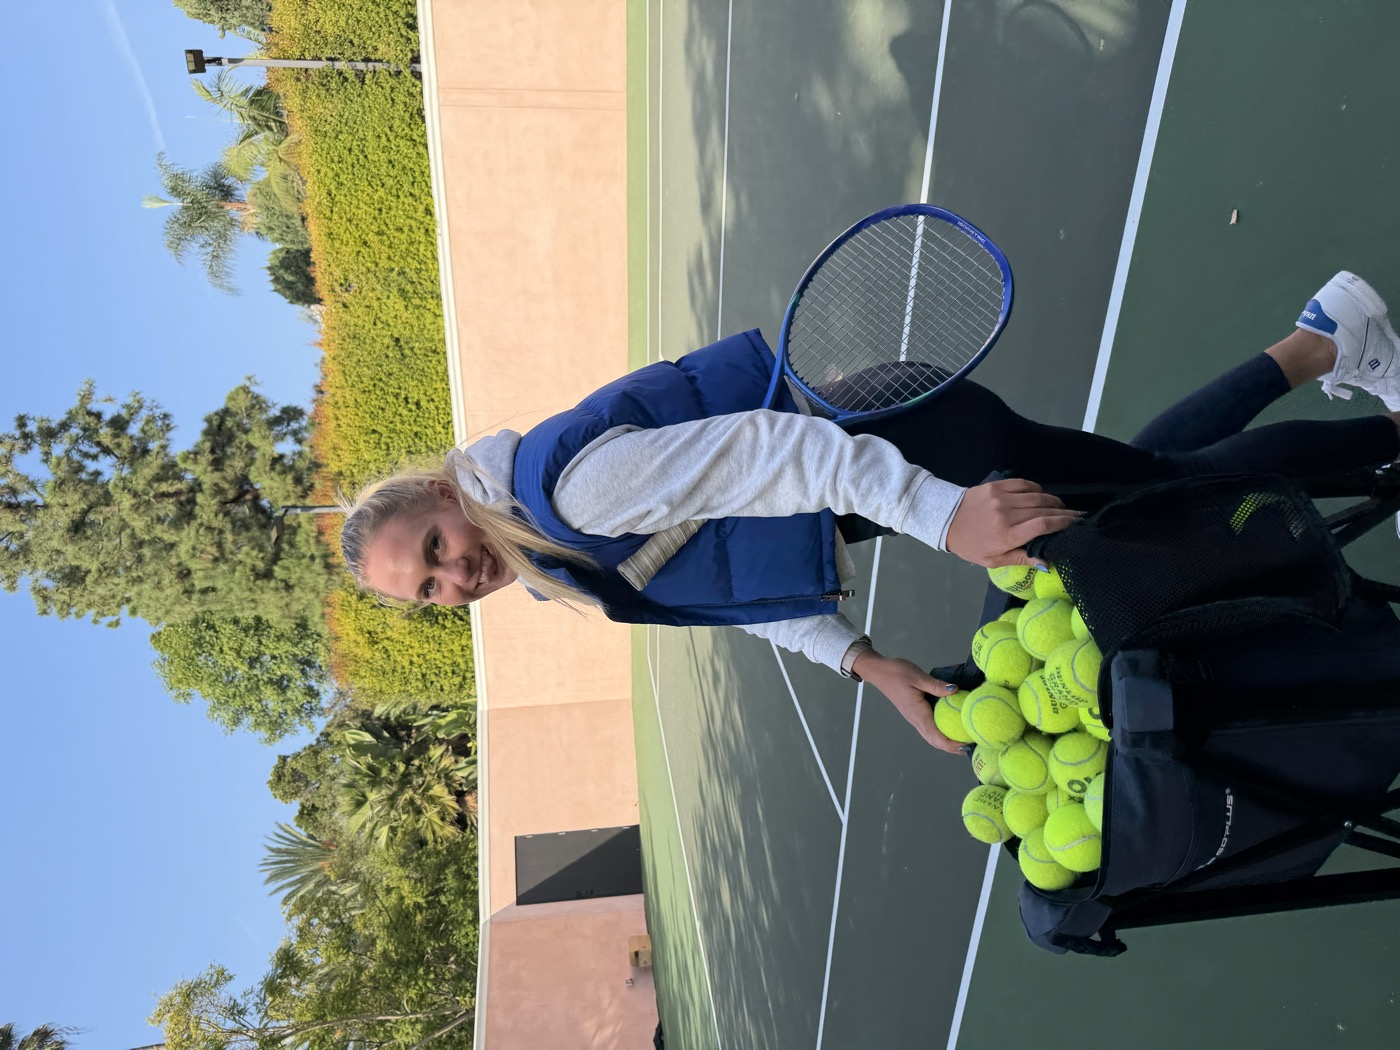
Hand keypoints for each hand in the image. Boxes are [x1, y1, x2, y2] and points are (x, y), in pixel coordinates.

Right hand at [852, 650, 964, 752]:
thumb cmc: (896, 673)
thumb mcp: (918, 676)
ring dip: (947, 742)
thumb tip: (956, 690)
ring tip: (964, 739)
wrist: (878, 671)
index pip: (936, 737)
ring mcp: (914, 718)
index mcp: (918, 714)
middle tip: (971, 746)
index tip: (967, 745)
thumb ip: (937, 686)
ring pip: (932, 736)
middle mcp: (916, 720)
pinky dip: (941, 732)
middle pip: (935, 741)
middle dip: (952, 747)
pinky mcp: (914, 713)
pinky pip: (929, 728)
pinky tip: (951, 725)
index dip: (952, 745)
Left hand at [945, 478, 1078, 568]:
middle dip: (1064, 512)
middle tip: (1076, 515)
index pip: (1043, 526)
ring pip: (1037, 496)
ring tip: (1061, 507)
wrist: (947, 521)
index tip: (1077, 523)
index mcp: (1007, 535)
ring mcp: (1001, 497)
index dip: (1063, 523)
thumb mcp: (993, 560)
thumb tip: (1047, 562)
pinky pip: (1024, 484)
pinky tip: (1042, 495)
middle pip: (1044, 509)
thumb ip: (1021, 559)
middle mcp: (1006, 514)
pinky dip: (1037, 489)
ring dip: (1053, 501)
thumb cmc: (971, 545)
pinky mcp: (997, 486)